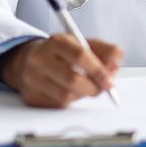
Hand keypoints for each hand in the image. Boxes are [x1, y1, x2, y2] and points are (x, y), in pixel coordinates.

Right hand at [1, 34, 124, 107]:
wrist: (30, 60)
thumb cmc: (64, 53)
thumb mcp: (86, 44)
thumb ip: (107, 51)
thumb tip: (114, 67)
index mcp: (56, 41)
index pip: (80, 56)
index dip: (98, 70)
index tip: (110, 80)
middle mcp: (40, 59)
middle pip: (72, 80)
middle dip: (93, 88)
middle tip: (102, 88)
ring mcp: (32, 78)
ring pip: (66, 96)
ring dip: (82, 95)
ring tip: (85, 87)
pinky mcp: (31, 96)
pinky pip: (58, 105)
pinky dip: (71, 101)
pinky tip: (71, 92)